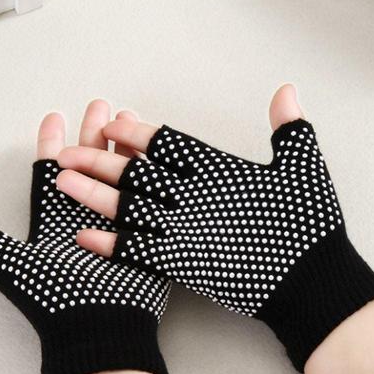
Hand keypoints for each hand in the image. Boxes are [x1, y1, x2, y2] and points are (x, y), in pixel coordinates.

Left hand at [0, 101, 170, 373]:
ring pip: (118, 175)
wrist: (97, 329)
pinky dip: (149, 174)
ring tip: (127, 118)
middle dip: (92, 134)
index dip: (51, 144)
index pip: (51, 173)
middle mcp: (84, 217)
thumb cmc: (54, 300)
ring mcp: (116, 224)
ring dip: (122, 147)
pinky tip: (154, 152)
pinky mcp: (142, 234)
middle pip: (88, 166)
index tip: (53, 118)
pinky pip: (145, 198)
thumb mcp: (11, 266)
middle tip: (99, 106)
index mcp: (55, 220)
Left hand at [55, 85, 373, 370]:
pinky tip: (83, 236)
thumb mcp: (303, 168)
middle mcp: (193, 195)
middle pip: (136, 172)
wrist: (310, 283)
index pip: (167, 143)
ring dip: (92, 195)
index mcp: (218, 168)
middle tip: (67, 153)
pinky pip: (137, 251)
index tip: (110, 124)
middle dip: (99, 160)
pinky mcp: (181, 264)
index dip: (136, 133)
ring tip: (63, 183)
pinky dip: (110, 244)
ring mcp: (183, 230)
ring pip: (129, 208)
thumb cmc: (310, 225)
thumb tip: (286, 90)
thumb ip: (289, 128)